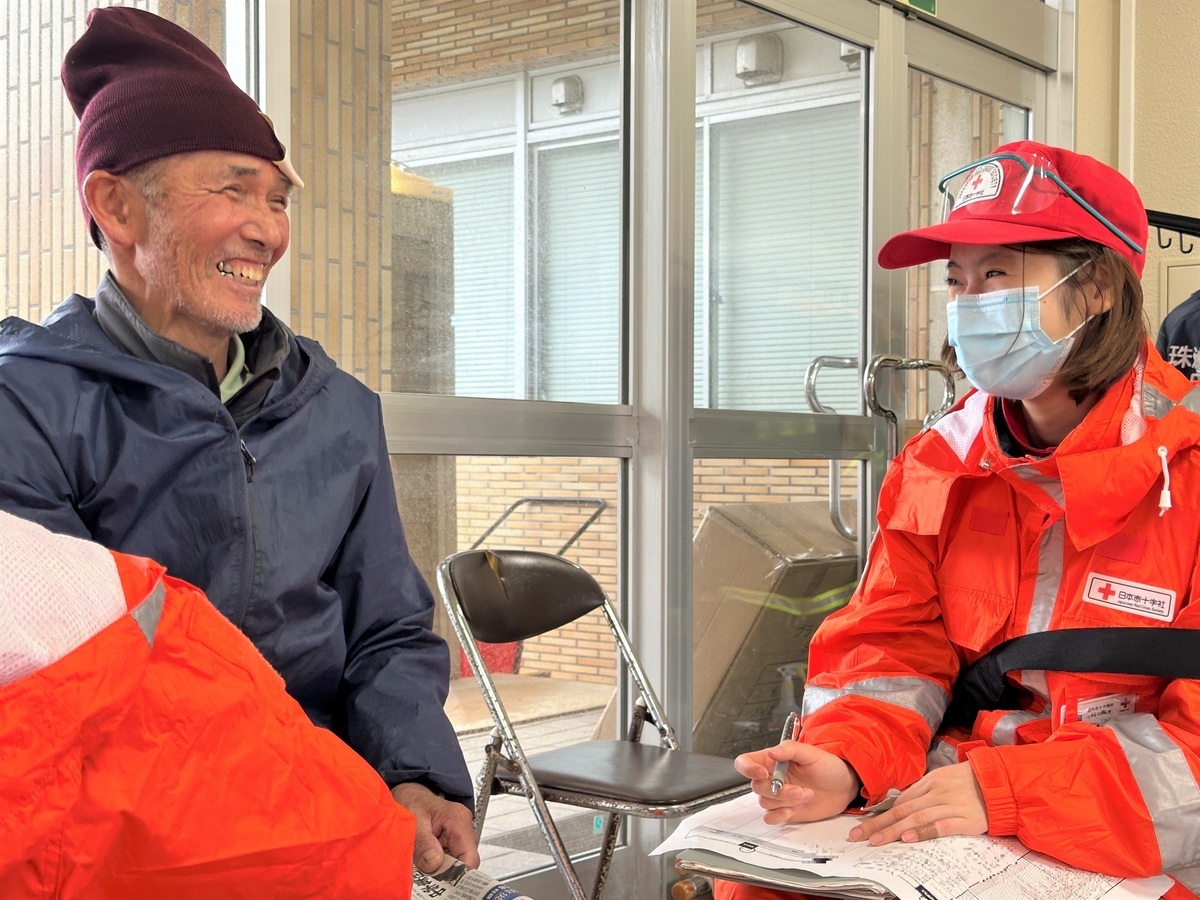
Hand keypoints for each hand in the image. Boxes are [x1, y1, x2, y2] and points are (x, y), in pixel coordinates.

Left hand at [391, 782, 479, 871]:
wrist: (407, 794)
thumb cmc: (410, 800)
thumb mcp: (412, 820)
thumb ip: (423, 843)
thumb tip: (434, 863)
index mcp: (458, 820)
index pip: (470, 856)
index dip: (458, 874)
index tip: (442, 884)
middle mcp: (461, 829)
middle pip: (463, 862)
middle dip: (445, 873)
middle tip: (425, 876)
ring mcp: (456, 837)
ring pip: (454, 864)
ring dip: (438, 870)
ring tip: (420, 866)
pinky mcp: (448, 844)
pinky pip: (446, 861)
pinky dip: (434, 867)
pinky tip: (422, 864)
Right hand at [734, 740, 860, 823]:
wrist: (844, 787)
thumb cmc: (828, 766)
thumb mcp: (812, 753)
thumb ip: (791, 749)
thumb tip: (773, 752)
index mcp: (772, 760)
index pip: (745, 762)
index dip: (748, 768)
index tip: (764, 773)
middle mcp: (771, 778)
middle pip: (756, 786)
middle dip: (778, 791)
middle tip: (800, 790)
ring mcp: (777, 796)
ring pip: (764, 802)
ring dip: (785, 802)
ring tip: (806, 795)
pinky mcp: (784, 811)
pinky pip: (770, 818)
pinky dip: (780, 815)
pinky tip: (796, 809)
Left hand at [848, 762, 985, 844]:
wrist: (1000, 781)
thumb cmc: (969, 781)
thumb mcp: (943, 778)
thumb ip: (923, 791)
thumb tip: (900, 804)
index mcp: (930, 782)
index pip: (900, 801)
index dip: (881, 814)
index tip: (866, 825)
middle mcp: (936, 793)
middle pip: (902, 810)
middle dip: (878, 824)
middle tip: (858, 835)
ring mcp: (950, 806)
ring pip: (916, 818)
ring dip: (894, 830)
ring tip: (877, 841)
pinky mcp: (966, 820)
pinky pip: (941, 826)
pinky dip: (923, 832)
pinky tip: (908, 838)